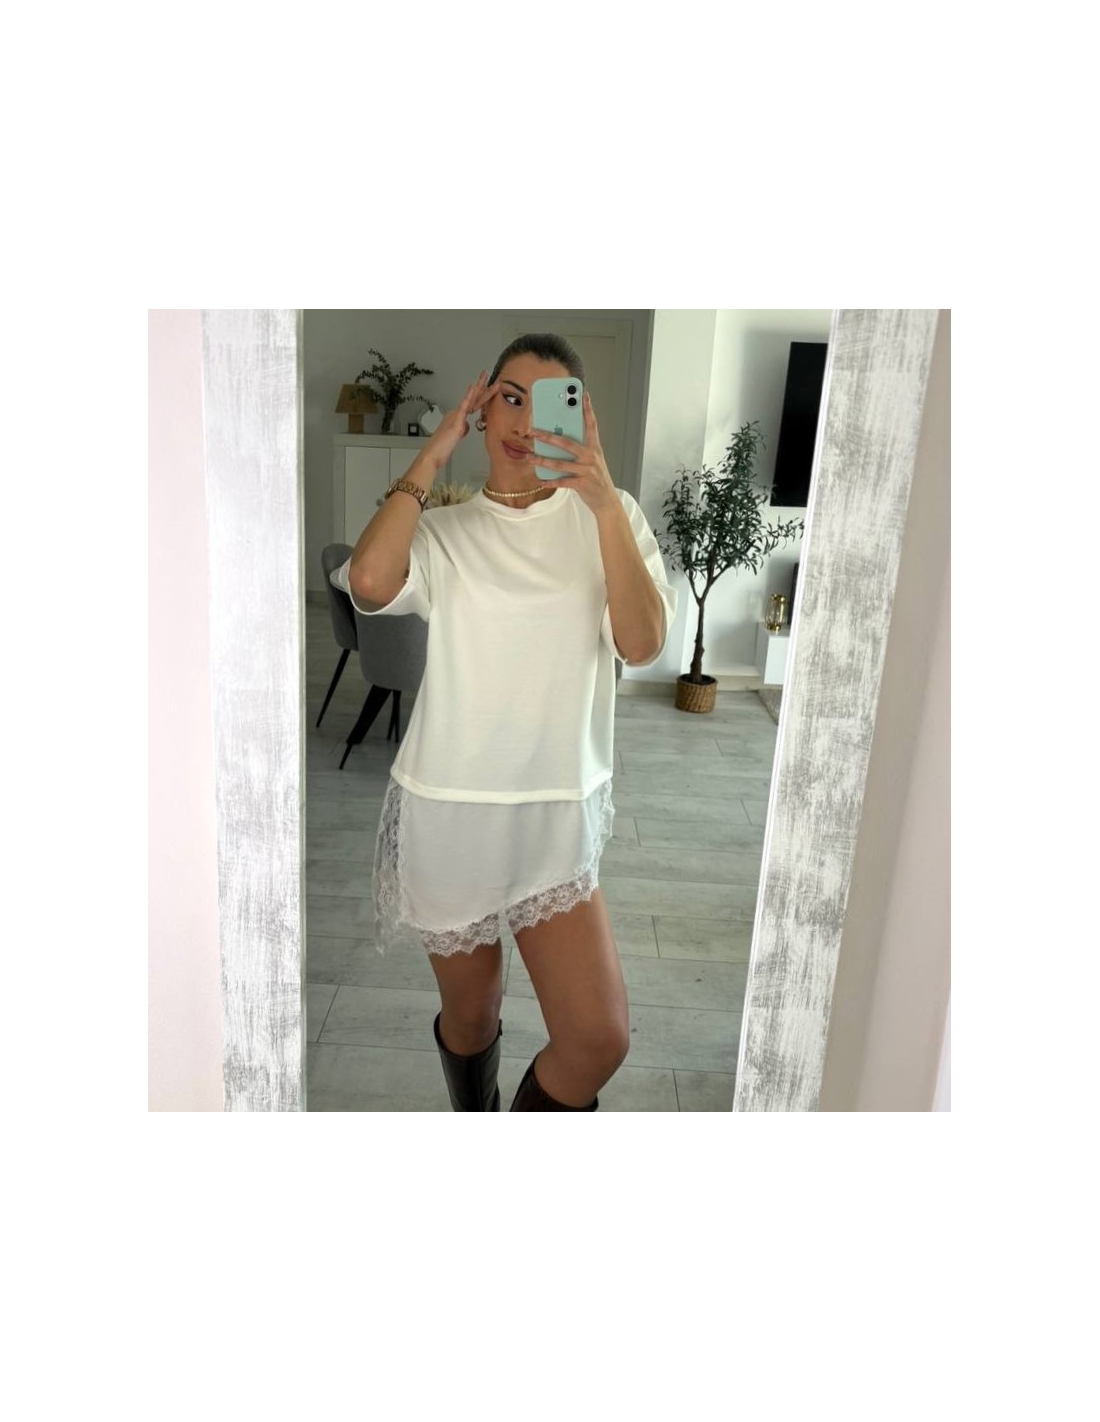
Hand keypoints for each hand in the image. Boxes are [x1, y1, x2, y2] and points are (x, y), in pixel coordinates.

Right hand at [423, 371, 499, 466]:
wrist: (432, 454)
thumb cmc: (441, 448)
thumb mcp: (455, 437)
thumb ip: (461, 429)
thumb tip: (467, 425)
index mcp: (457, 416)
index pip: (472, 403)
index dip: (480, 394)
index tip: (487, 385)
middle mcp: (456, 413)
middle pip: (472, 398)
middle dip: (481, 385)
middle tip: (486, 373)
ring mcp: (456, 416)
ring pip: (471, 400)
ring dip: (480, 388)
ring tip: (485, 376)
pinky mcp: (456, 422)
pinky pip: (464, 407)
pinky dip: (469, 397)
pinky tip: (473, 388)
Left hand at [531, 391, 618, 516]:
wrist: (606, 500)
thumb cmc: (596, 478)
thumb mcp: (592, 460)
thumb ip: (579, 449)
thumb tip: (557, 441)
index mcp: (594, 447)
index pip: (592, 424)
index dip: (588, 409)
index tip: (584, 395)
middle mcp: (591, 456)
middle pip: (567, 442)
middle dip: (548, 436)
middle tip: (533, 431)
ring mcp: (587, 470)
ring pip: (560, 463)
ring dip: (542, 461)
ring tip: (530, 458)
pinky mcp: (582, 484)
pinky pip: (562, 481)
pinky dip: (550, 481)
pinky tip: (541, 480)